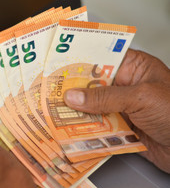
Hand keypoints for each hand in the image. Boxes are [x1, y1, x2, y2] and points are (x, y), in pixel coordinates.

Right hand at [63, 49, 169, 172]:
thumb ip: (105, 97)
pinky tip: (68, 128)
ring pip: (92, 106)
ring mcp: (121, 107)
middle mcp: (125, 86)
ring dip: (74, 110)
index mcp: (134, 67)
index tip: (56, 65)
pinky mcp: (120, 127)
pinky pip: (96, 125)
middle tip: (47, 91)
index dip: (79, 60)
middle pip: (92, 84)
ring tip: (51, 110)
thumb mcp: (140, 98)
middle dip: (71, 88)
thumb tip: (73, 96)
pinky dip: (83, 128)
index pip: (100, 58)